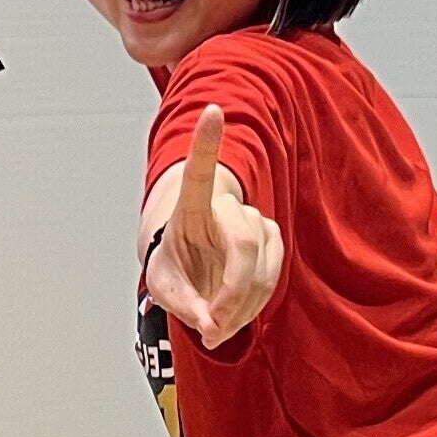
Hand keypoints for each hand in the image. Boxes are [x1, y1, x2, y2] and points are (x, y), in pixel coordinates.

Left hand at [147, 109, 282, 349]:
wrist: (192, 266)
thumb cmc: (173, 266)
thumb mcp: (164, 287)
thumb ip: (183, 304)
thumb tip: (211, 324)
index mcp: (190, 207)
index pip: (200, 172)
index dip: (208, 142)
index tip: (213, 109)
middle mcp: (225, 207)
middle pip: (244, 246)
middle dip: (233, 294)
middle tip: (212, 327)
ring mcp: (252, 220)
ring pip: (262, 266)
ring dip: (243, 306)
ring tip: (217, 327)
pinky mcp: (271, 238)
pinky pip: (272, 276)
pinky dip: (255, 305)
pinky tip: (236, 315)